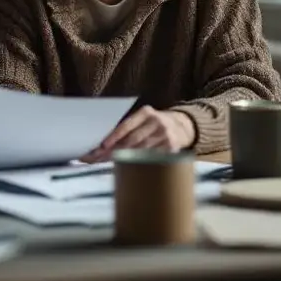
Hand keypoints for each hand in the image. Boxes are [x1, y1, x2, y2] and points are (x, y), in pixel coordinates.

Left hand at [81, 106, 195, 162]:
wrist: (181, 127)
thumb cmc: (152, 125)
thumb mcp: (143, 120)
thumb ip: (128, 128)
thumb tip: (103, 144)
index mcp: (146, 112)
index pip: (126, 126)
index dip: (113, 137)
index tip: (101, 146)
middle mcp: (157, 122)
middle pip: (132, 140)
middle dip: (114, 150)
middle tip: (99, 158)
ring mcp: (165, 136)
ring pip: (141, 151)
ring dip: (124, 159)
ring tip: (109, 164)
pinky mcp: (171, 149)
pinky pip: (151, 158)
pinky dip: (138, 163)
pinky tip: (128, 167)